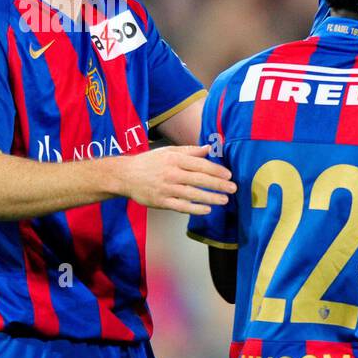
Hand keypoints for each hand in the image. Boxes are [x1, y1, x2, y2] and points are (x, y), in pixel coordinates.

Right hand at [117, 145, 235, 215]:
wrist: (125, 175)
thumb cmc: (149, 162)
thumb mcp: (168, 151)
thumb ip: (189, 151)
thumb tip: (209, 148)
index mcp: (174, 159)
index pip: (200, 164)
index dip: (216, 170)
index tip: (229, 175)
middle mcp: (171, 173)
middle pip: (199, 179)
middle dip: (218, 185)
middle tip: (233, 189)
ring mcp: (165, 188)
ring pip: (192, 194)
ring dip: (211, 198)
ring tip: (224, 200)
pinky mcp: (160, 201)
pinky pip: (181, 206)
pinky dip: (195, 209)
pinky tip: (207, 209)